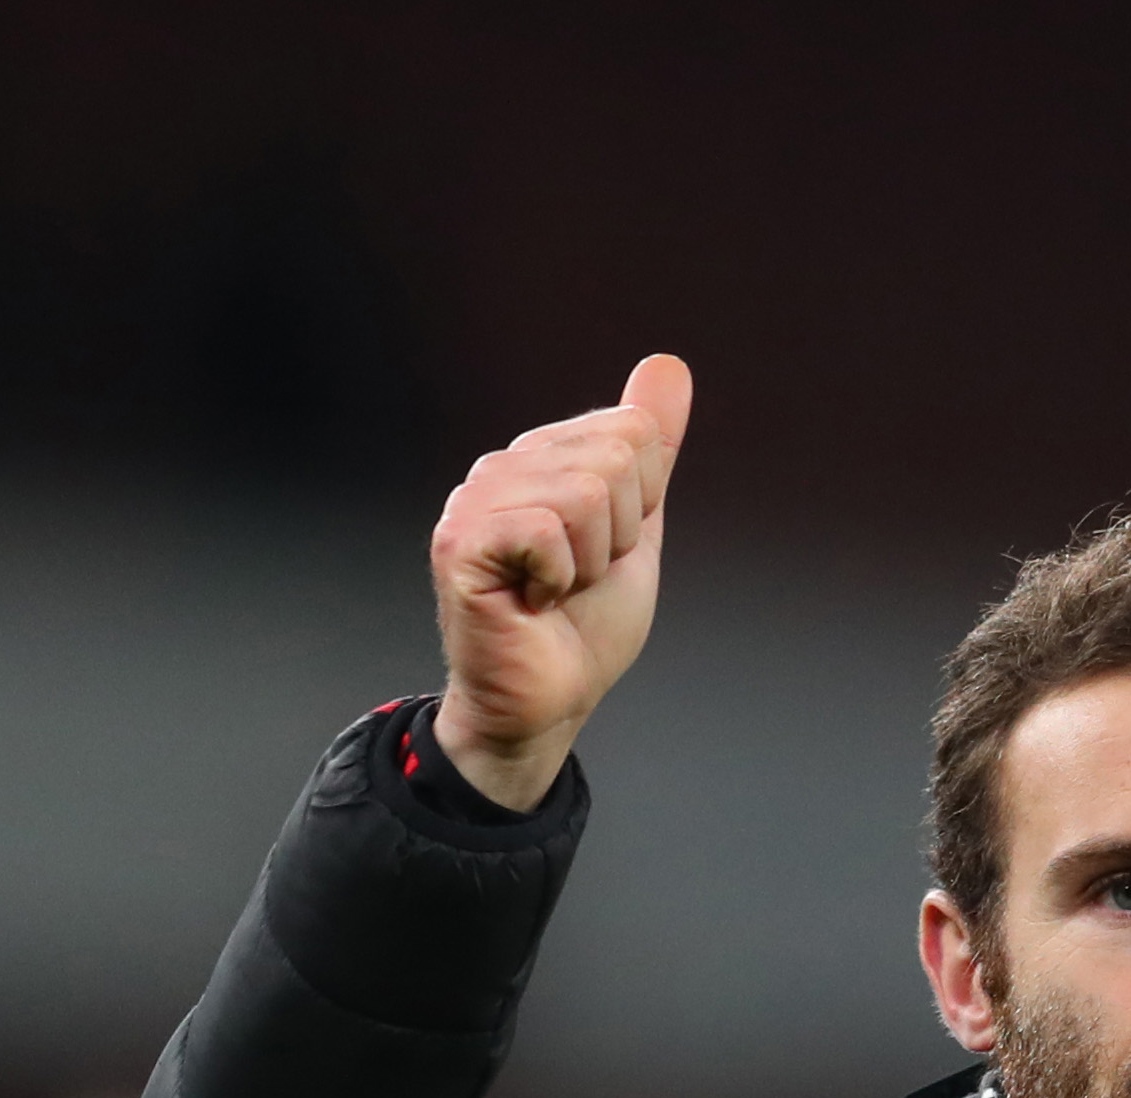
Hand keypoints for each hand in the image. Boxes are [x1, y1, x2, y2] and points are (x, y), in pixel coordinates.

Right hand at [428, 352, 694, 811]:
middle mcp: (503, 466)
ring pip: (585, 493)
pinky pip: (547, 531)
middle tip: (578, 578)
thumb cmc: (585, 625)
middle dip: (618, 536)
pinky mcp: (461, 542)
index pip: (633, 432)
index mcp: (543, 456)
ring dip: (589, 564)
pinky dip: (559, 579)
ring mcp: (475, 500)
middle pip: (615, 456)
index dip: (638, 505)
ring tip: (554, 591)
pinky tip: (532, 602)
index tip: (604, 550)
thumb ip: (651, 448)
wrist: (552, 699)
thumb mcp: (636, 526)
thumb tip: (669, 365)